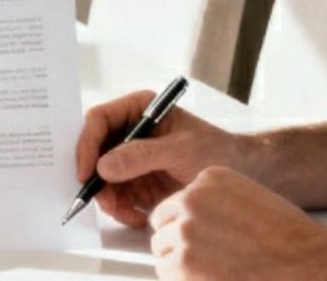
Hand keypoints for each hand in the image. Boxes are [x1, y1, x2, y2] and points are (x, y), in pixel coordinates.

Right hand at [75, 89, 245, 226]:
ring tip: (128, 213)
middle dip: (95, 178)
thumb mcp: (181, 150)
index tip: (87, 172)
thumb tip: (104, 166)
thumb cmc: (216, 150)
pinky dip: (121, 210)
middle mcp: (129, 131)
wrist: (240, 174)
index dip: (86, 144)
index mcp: (138, 109)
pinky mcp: (136, 182)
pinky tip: (140, 216)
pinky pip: (115, 196)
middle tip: (104, 201)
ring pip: (101, 178)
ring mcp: (131, 158)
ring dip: (109, 199)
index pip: (98, 120)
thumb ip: (142, 156)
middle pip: (94, 151)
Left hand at [148, 167, 326, 280]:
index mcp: (209, 179)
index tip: (205, 236)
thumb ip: (216, 203)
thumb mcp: (249, 199)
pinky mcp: (182, 262)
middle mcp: (191, 199)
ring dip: (179, 262)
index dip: (188, 223)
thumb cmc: (288, 238)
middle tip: (205, 257)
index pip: (177, 201)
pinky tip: (210, 277)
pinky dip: (182, 279)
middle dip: (178, 241)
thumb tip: (194, 221)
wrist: (306, 262)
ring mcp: (185, 230)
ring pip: (162, 248)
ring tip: (212, 269)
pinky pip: (165, 271)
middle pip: (162, 223)